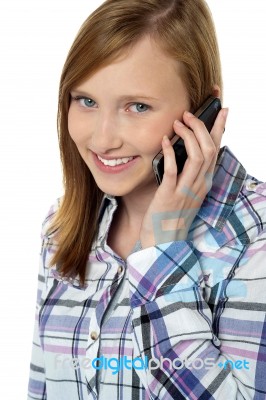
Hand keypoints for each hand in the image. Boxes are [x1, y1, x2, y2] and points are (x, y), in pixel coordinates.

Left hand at [140, 108, 227, 247]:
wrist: (164, 242)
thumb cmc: (172, 215)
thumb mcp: (187, 193)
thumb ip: (189, 174)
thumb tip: (183, 151)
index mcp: (204, 182)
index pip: (217, 151)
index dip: (220, 129)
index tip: (222, 110)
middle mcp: (199, 185)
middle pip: (210, 150)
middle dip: (202, 127)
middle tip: (189, 114)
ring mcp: (186, 191)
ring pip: (197, 157)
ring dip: (188, 136)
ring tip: (178, 123)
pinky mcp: (169, 196)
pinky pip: (173, 170)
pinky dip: (170, 153)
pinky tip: (164, 141)